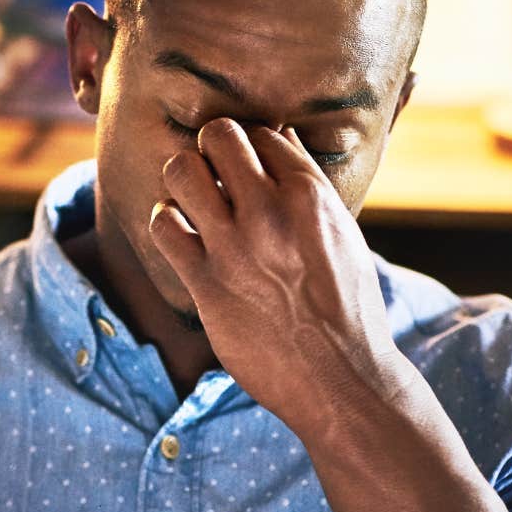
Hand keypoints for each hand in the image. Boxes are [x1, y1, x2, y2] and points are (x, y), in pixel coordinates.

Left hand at [149, 118, 411, 431]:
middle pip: (218, 136)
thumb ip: (310, 186)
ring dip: (183, 179)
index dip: (252, 145)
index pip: (264, 133)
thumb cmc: (348, 308)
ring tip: (194, 199)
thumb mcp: (344, 236)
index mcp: (311, 196)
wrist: (341, 378)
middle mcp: (271, 213)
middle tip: (215, 172)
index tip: (248, 167)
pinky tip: (181, 233)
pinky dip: (167, 221)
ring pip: (181, 171)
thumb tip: (280, 137)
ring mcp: (235, 247)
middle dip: (212, 148)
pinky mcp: (206, 284)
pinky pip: (164, 226)